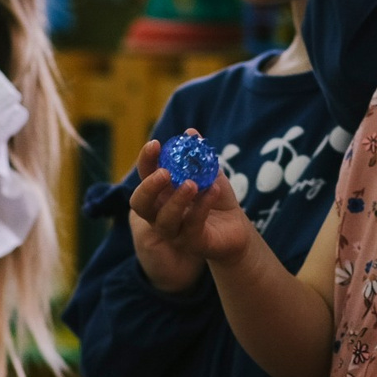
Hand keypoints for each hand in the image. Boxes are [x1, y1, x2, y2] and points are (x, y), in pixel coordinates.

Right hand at [126, 137, 257, 275]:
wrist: (236, 226)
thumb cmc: (215, 197)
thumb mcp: (209, 172)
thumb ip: (198, 154)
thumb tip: (190, 133)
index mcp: (160, 192)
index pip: (145, 175)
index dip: (146, 160)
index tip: (155, 144)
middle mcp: (161, 213)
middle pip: (140, 204)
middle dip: (149, 187)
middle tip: (165, 173)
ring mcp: (175, 231)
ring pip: (164, 220)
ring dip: (176, 200)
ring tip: (191, 184)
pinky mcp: (193, 243)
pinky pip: (192, 225)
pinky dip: (202, 206)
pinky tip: (213, 191)